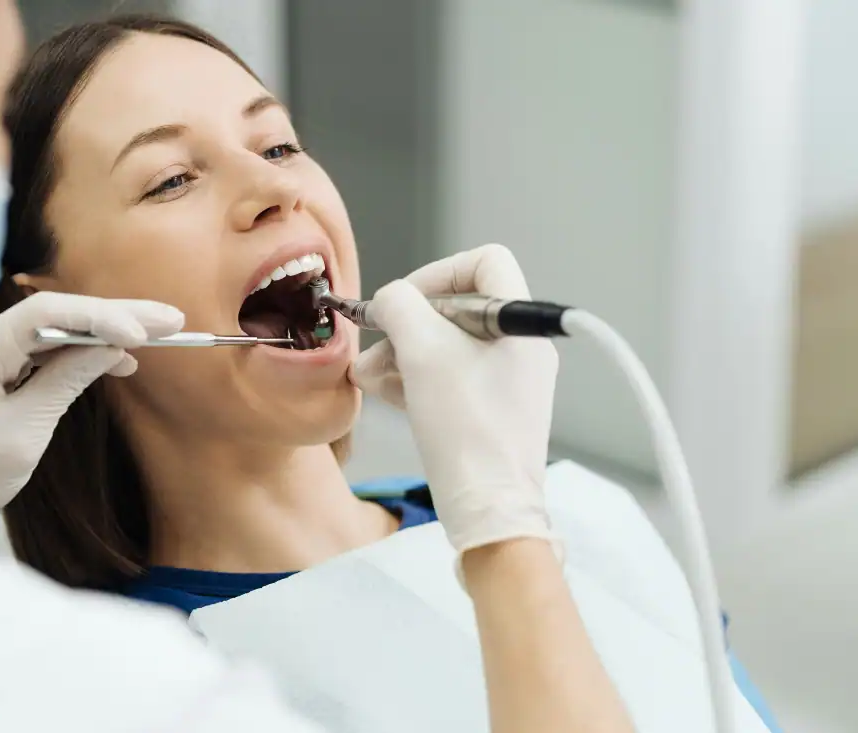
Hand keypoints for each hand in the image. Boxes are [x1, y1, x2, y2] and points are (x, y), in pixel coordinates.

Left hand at [0, 292, 183, 547]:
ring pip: (57, 328)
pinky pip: (45, 349)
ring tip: (158, 335)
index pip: (45, 314)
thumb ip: (65, 381)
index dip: (99, 316)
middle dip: (116, 315)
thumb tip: (110, 347)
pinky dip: (84, 352)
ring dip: (106, 331)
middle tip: (171, 319)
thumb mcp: (24, 433)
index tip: (141, 334)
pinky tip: (121, 357)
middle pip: (57, 313)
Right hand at [351, 244, 559, 556]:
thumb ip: (400, 308)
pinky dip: (414, 378)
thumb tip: (388, 300)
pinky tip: (381, 390)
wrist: (489, 509)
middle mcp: (519, 349)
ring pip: (447, 346)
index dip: (438, 272)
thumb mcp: (423, 352)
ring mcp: (506, 383)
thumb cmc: (465, 427)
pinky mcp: (489, 413)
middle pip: (458, 308)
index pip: (485, 262)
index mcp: (518, 324)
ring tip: (367, 374)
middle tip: (377, 342)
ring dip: (401, 352)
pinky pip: (449, 379)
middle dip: (408, 322)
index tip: (404, 302)